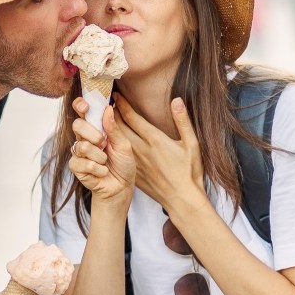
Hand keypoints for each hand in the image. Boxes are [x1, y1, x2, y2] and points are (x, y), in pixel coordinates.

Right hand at [69, 96, 134, 204]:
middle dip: (92, 134)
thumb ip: (114, 128)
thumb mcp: (123, 144)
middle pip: (77, 125)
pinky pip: (82, 163)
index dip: (80, 105)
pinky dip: (96, 169)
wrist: (121, 187)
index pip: (82, 111)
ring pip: (81, 146)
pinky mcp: (76, 166)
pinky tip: (102, 172)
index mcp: (96, 128)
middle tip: (103, 143)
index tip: (85, 106)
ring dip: (99, 156)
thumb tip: (108, 108)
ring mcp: (78, 152)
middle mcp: (85, 138)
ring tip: (106, 162)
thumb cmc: (123, 164)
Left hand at [113, 96, 204, 212]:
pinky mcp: (133, 172)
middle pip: (119, 127)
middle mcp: (141, 149)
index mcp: (154, 140)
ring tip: (103, 118)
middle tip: (103, 102)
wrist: (182, 199)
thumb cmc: (189, 171)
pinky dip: (111, 145)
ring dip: (109, 129)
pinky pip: (117, 156)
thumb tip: (176, 100)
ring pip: (116, 141)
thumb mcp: (192, 144)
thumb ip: (182, 121)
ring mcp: (135, 162)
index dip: (122, 105)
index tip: (116, 95)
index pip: (132, 117)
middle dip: (111, 113)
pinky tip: (109, 141)